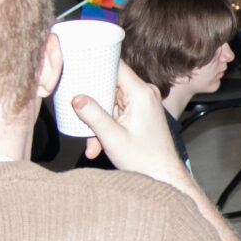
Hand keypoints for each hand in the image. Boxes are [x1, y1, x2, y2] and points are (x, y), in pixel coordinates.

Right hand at [77, 63, 188, 185]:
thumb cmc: (146, 160)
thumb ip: (93, 116)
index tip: (77, 68)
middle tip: (81, 120)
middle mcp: (144, 93)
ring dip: (97, 120)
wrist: (164, 176)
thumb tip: (76, 98)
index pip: (115, 64)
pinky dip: (105, 125)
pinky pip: (115, 111)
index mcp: (141, 93)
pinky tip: (99, 144)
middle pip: (108, 84)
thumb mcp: (113, 138)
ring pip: (109, 101)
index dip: (94, 64)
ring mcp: (142, 102)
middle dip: (92, 104)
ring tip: (94, 143)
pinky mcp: (139, 111)